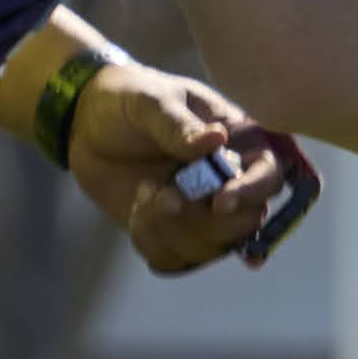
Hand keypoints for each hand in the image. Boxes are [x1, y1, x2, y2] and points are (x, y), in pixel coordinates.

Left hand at [58, 60, 286, 273]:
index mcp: (239, 144)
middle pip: (248, 220)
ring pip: (214, 246)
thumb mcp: (151, 102)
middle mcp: (231, 182)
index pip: (269, 176)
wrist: (88, 124)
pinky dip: (153, 243)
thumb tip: (216, 139)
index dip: (251, 193)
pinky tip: (138, 213)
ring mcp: (205, 211)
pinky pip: (178, 258)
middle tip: (167, 195)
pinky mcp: (175, 231)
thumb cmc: (130, 100)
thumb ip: (179, 124)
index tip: (218, 201)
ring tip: (145, 194)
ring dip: (174, 230)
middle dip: (205, 218)